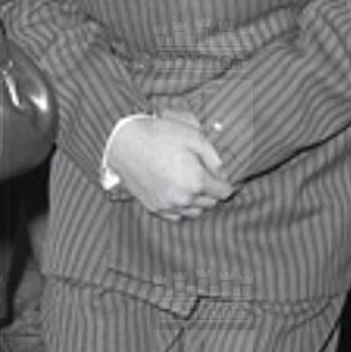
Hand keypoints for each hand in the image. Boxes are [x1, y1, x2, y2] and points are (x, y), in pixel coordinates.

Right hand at [106, 116, 236, 220]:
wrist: (125, 144)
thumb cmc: (159, 136)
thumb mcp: (193, 136)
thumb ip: (214, 158)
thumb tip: (223, 174)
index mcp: (196, 181)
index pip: (223, 192)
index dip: (225, 183)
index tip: (222, 176)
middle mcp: (184, 199)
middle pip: (210, 203)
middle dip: (211, 191)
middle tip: (205, 174)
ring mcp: (168, 206)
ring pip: (194, 212)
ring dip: (197, 200)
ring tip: (191, 183)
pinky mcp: (155, 208)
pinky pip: (177, 215)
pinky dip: (181, 207)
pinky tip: (177, 191)